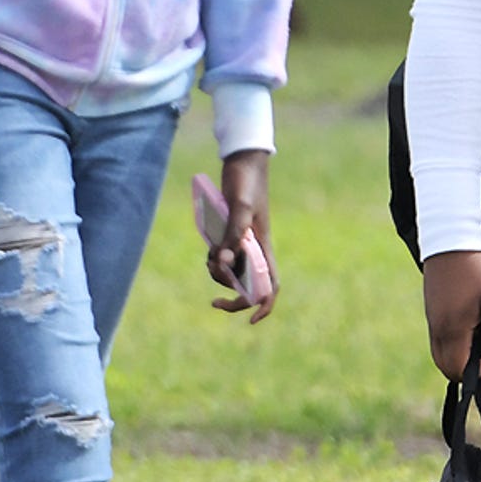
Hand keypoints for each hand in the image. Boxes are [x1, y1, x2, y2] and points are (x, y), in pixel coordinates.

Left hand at [204, 147, 275, 317]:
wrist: (241, 161)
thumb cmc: (246, 182)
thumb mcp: (240, 207)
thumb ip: (232, 234)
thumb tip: (223, 262)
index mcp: (264, 247)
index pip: (271, 285)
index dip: (264, 306)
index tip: (250, 320)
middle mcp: (256, 248)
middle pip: (248, 285)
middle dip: (232, 296)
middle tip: (213, 303)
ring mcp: (244, 241)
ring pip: (232, 272)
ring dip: (219, 274)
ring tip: (209, 259)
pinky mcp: (232, 233)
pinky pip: (222, 256)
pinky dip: (214, 260)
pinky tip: (209, 248)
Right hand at [424, 250, 480, 379]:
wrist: (449, 242)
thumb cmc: (475, 269)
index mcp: (452, 329)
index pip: (458, 369)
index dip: (480, 372)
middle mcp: (437, 330)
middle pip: (445, 367)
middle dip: (467, 369)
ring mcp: (431, 321)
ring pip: (440, 355)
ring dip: (459, 357)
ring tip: (480, 338)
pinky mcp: (431, 312)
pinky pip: (438, 340)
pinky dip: (452, 344)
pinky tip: (469, 327)